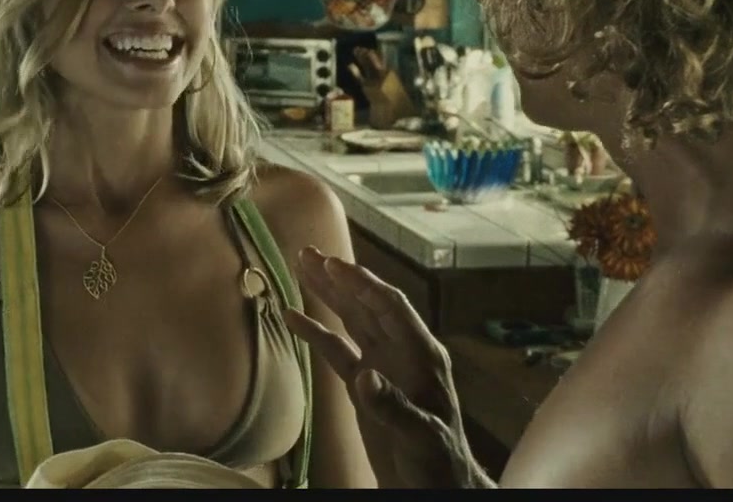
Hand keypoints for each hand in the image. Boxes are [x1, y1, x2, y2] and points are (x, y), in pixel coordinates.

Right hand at [284, 247, 491, 488]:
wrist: (435, 485)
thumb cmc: (439, 462)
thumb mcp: (422, 436)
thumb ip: (394, 407)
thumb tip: (364, 378)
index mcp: (422, 355)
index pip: (390, 307)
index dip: (363, 283)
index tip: (333, 264)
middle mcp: (400, 353)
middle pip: (366, 304)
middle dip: (338, 278)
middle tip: (307, 253)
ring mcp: (381, 367)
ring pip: (350, 320)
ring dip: (327, 293)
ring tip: (301, 266)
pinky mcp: (363, 386)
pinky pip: (336, 350)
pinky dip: (315, 332)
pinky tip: (292, 316)